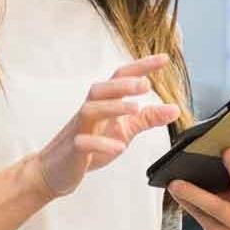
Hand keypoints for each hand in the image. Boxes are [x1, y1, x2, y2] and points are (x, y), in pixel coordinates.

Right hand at [23, 55, 183, 198]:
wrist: (55, 171)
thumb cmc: (89, 147)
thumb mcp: (123, 130)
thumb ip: (147, 119)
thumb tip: (174, 108)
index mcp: (103, 104)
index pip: (120, 78)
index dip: (141, 67)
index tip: (164, 59)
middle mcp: (89, 112)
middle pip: (101, 89)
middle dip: (122, 84)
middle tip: (146, 84)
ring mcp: (79, 130)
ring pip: (90, 110)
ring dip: (113, 107)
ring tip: (135, 109)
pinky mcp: (72, 151)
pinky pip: (83, 143)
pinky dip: (101, 143)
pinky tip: (118, 147)